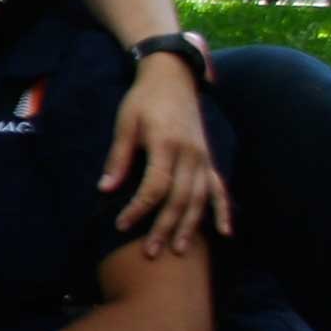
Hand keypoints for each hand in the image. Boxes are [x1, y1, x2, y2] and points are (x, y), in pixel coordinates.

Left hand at [101, 52, 227, 256]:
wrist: (173, 77)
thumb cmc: (144, 100)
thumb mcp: (125, 123)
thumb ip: (118, 157)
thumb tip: (105, 189)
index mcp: (166, 144)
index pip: (155, 185)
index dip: (138, 208)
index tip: (121, 225)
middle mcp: (190, 153)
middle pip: (180, 198)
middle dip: (164, 227)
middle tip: (150, 253)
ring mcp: (203, 157)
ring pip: (200, 198)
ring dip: (190, 226)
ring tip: (179, 251)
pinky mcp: (208, 159)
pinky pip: (219, 188)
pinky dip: (223, 210)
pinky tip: (225, 232)